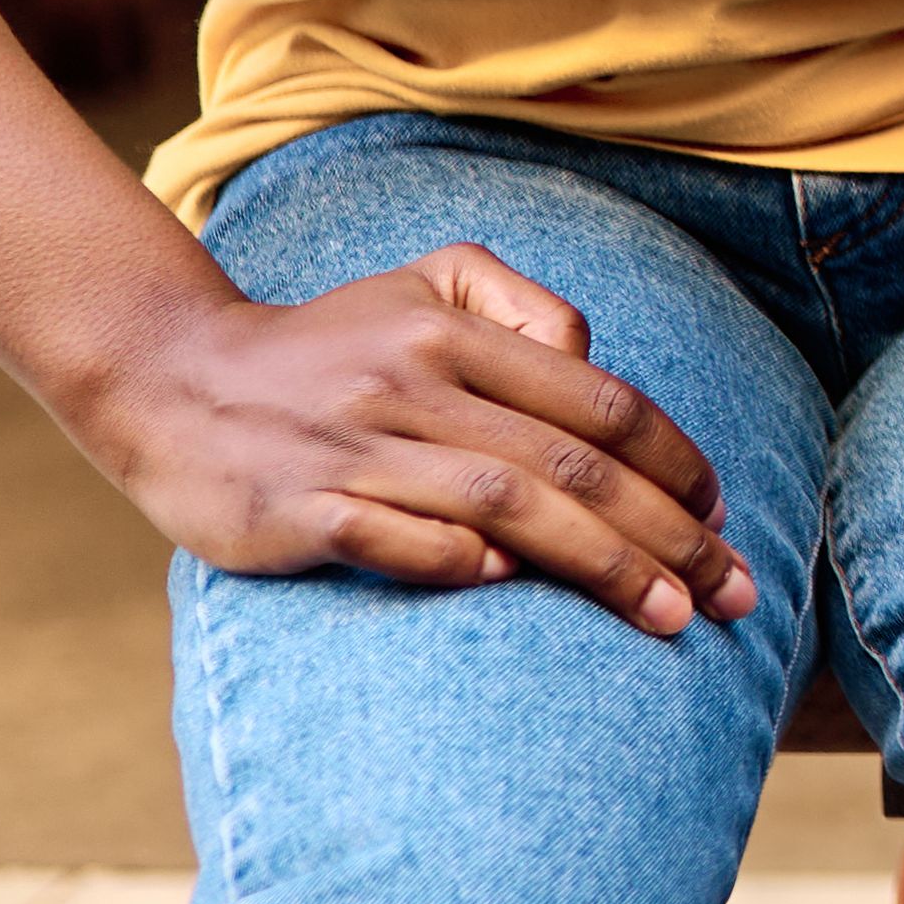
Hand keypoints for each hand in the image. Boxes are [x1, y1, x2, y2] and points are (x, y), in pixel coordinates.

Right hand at [82, 247, 754, 634]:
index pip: (597, 400)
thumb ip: (525, 309)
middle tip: (732, 592)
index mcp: (456, 333)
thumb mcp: (428, 286)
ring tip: (668, 617)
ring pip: (507, 506)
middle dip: (668, 534)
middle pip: (572, 464)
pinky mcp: (297, 510)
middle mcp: (413, 385)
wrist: (171, 379)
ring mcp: (355, 449)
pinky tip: (516, 587)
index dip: (674, 460)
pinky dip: (462, 562)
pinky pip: (398, 542)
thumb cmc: (328, 344)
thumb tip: (598, 366)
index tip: (722, 516)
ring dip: (601, 566)